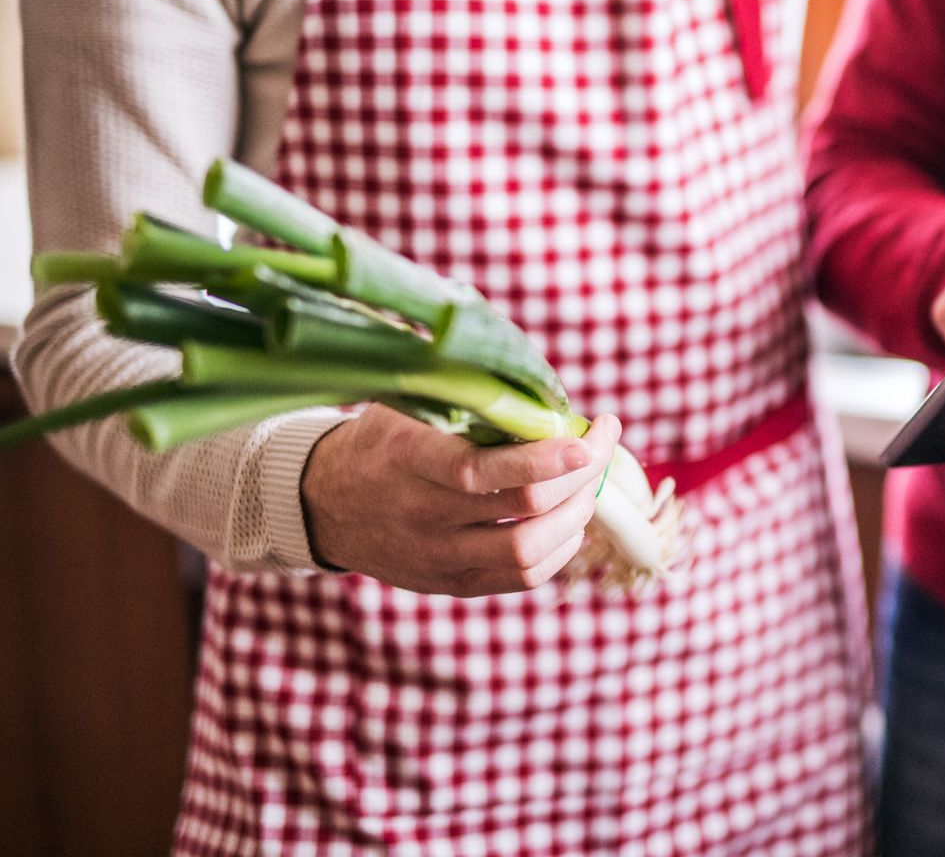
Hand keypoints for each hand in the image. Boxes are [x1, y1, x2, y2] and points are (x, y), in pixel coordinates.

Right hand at [301, 404, 620, 595]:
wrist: (323, 504)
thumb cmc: (381, 441)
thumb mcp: (405, 404)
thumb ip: (462, 394)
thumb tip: (538, 382)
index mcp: (408, 459)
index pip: (483, 470)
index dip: (546, 457)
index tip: (588, 436)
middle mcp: (422, 514)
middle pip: (523, 507)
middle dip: (581, 477)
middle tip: (600, 446)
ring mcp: (436, 556)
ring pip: (529, 551)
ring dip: (577, 515)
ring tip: (590, 483)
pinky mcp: (452, 584)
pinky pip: (523, 578)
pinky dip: (561, 548)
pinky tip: (571, 518)